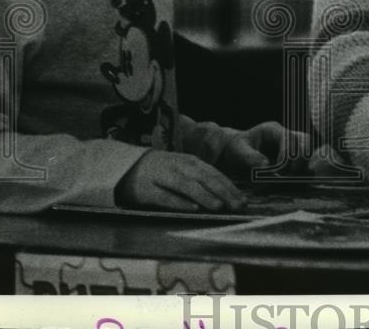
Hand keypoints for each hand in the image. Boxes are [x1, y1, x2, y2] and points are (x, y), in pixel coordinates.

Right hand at [115, 150, 243, 211]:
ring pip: (187, 186)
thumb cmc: (161, 172)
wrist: (125, 167)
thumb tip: (227, 194)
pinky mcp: (146, 190)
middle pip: (204, 179)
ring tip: (219, 206)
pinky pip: (165, 197)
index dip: (229, 186)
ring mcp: (161, 177)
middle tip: (237, 206)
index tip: (243, 199)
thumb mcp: (183, 170)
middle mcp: (178, 166)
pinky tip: (192, 208)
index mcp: (189, 162)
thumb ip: (201, 179)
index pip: (214, 173)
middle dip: (222, 192)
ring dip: (205, 196)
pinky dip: (179, 202)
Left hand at [212, 121, 311, 176]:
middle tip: (290, 175)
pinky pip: (304, 164)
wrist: (233, 154)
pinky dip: (302, 173)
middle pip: (305, 141)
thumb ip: (251, 157)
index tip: (280, 169)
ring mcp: (290, 147)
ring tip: (291, 180)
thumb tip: (266, 166)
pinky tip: (294, 182)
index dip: (287, 154)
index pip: (289, 137)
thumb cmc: (235, 149)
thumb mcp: (239, 151)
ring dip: (303, 167)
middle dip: (301, 159)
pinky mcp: (291, 159)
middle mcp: (285, 136)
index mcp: (272, 130)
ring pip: (308, 152)